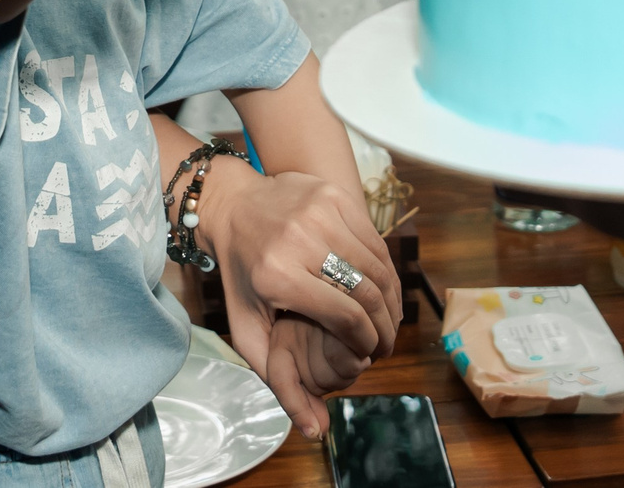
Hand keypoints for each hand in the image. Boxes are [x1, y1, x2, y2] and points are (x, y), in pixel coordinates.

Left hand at [197, 160, 398, 435]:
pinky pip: (373, 238)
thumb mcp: (246, 329)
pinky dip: (385, 266)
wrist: (233, 206)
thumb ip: (276, 379)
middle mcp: (298, 240)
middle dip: (385, 324)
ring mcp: (318, 211)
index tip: (371, 354)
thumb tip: (314, 429)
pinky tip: (383, 286)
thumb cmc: (242, 274)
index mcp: (277, 276)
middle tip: (386, 342)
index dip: (367, 342)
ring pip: (376, 264)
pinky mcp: (332, 194)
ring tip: (388, 318)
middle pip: (365, 291)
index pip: (344, 317)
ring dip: (390, 297)